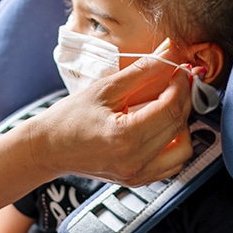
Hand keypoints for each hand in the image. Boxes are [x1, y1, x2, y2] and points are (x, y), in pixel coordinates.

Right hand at [22, 55, 192, 185]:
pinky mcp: (137, 180)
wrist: (49, 148)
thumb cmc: (69, 118)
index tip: (179, 70)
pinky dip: (174, 144)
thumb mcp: (104, 88)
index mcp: (125, 137)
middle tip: (176, 82)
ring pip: (183, 150)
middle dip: (184, 99)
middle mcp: (134, 161)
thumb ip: (142, 71)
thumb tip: (169, 53)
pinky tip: (161, 128)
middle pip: (180, 126)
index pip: (171, 108)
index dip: (181, 85)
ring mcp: (137, 174)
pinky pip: (172, 165)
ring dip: (182, 125)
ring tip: (167, 107)